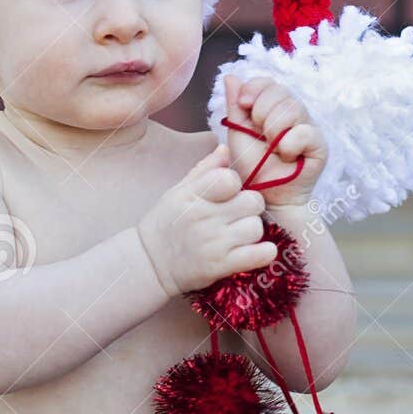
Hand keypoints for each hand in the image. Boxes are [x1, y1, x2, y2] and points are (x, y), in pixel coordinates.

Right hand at [137, 141, 276, 296]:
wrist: (149, 265)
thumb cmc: (165, 224)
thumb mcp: (177, 192)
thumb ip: (204, 169)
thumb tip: (225, 147)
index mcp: (192, 195)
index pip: (230, 178)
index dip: (235, 185)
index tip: (228, 194)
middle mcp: (203, 217)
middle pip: (252, 202)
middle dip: (249, 208)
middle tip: (237, 216)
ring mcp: (213, 243)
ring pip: (256, 227)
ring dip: (252, 231)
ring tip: (238, 236)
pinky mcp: (221, 266)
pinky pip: (260, 255)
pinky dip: (263, 253)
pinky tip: (254, 251)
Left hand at [223, 73, 327, 207]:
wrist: (265, 197)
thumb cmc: (251, 168)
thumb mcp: (237, 134)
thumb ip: (235, 106)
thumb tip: (231, 76)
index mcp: (272, 108)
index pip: (268, 82)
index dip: (255, 88)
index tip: (243, 104)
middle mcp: (293, 114)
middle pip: (281, 91)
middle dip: (262, 111)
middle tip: (259, 133)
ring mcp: (308, 128)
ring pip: (294, 108)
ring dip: (274, 128)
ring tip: (272, 147)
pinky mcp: (319, 145)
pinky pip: (305, 131)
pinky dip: (289, 145)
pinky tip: (286, 157)